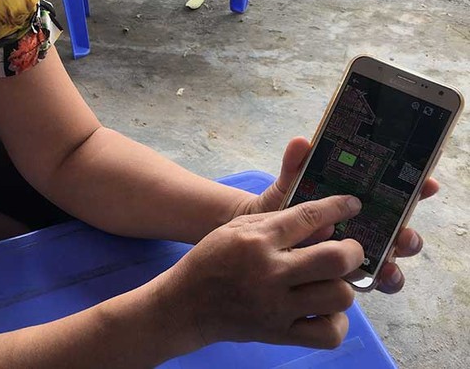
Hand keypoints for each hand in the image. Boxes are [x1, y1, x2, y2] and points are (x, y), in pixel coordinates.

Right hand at [156, 195, 364, 349]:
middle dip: (353, 250)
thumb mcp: (237, 229)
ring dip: (343, 286)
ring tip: (333, 281)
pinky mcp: (279, 333)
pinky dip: (336, 322)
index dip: (338, 207)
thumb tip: (324, 222)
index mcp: (258, 240)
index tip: (352, 205)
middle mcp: (270, 272)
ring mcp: (277, 307)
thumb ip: (278, 222)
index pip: (309, 217)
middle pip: (335, 259)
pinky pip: (328, 334)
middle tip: (349, 249)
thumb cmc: (213, 259)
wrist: (186, 304)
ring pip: (338, 296)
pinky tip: (326, 310)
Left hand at [241, 136, 436, 293]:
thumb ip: (295, 165)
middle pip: (400, 231)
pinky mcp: (346, 275)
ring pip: (390, 260)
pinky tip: (368, 281)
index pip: (396, 192)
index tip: (425, 184)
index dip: (416, 188)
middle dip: (408, 233)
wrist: (257, 236)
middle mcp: (366, 226)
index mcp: (359, 200)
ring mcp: (358, 252)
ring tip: (387, 265)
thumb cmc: (282, 206)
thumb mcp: (288, 184)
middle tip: (403, 234)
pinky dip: (374, 283)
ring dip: (395, 264)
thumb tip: (301, 142)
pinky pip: (368, 282)